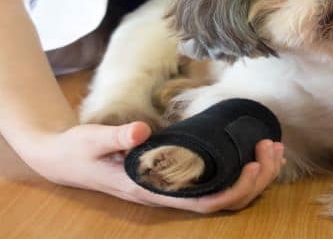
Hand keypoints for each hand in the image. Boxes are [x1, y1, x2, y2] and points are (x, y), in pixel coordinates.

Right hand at [20, 121, 284, 211]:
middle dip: (254, 179)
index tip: (254, 164)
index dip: (234, 189)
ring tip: (271, 148)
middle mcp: (166, 193)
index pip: (203, 202)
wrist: (61, 156)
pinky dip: (237, 168)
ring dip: (252, 176)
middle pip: (222, 200)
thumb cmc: (77, 150)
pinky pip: (212, 179)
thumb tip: (140, 132)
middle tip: (271, 147)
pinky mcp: (172, 173)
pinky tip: (249, 149)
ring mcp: (170, 186)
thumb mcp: (91, 140)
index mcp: (151, 189)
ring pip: (221, 192)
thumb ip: (115, 137)